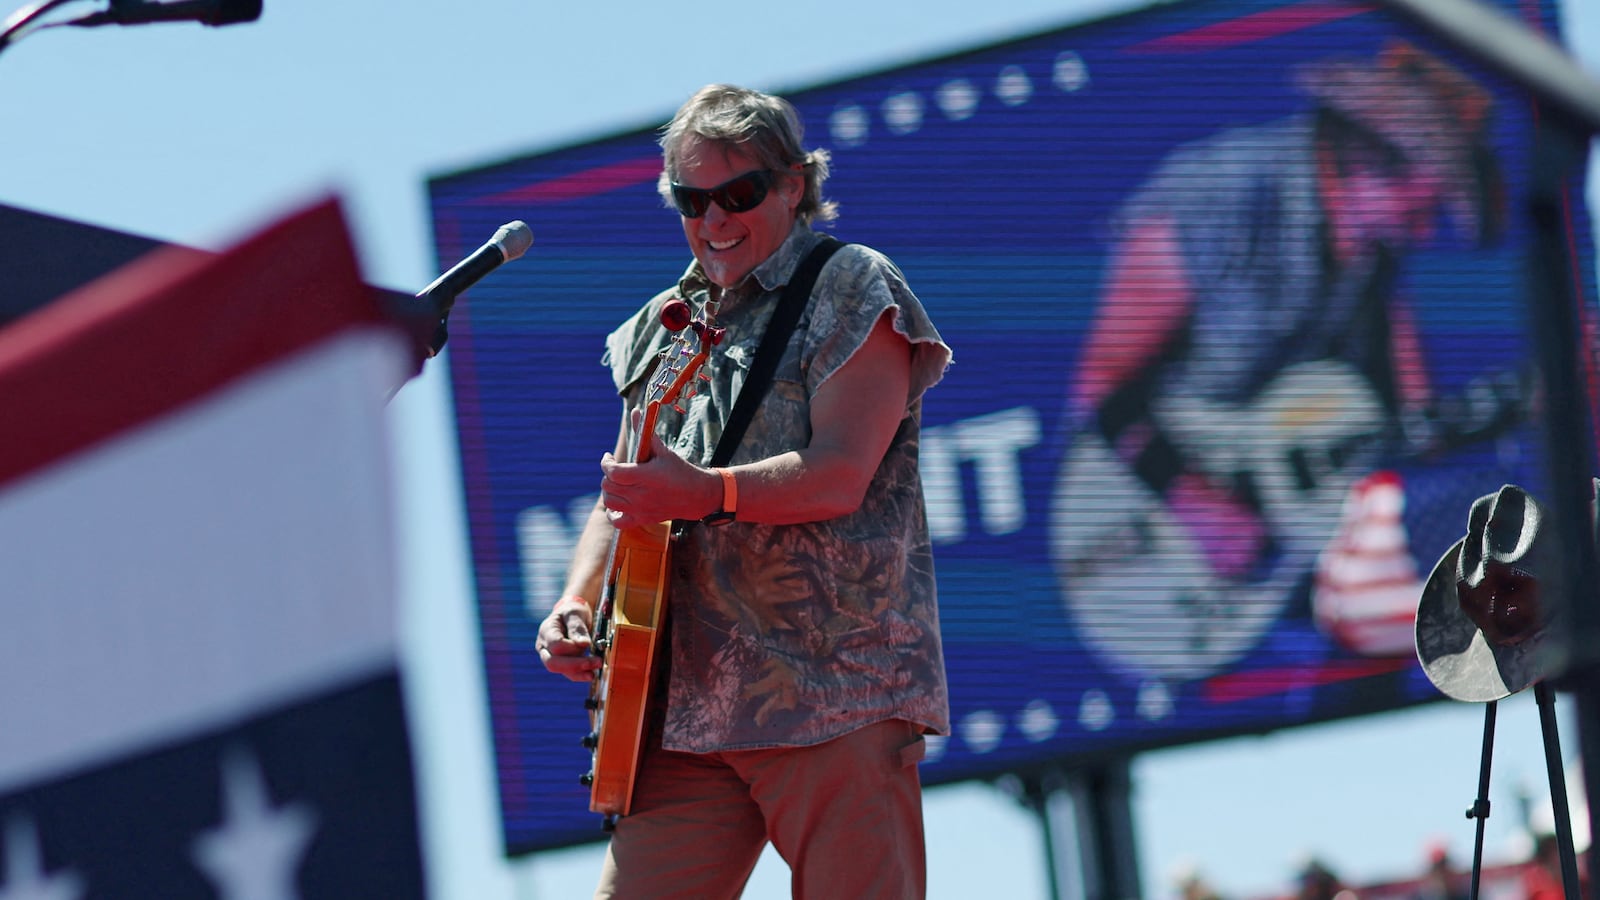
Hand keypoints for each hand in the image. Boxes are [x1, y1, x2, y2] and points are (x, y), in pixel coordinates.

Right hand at [536, 595, 600, 680]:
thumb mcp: (574, 612)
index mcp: (546, 630)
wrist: (571, 614)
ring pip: (560, 670)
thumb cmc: (572, 611)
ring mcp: (550, 656)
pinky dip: (580, 675)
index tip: (588, 643)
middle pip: (553, 662)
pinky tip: (591, 675)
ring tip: (595, 672)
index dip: (572, 647)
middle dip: (575, 665)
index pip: (555, 645)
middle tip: (596, 662)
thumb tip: (583, 644)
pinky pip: (568, 673)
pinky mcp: (560, 662)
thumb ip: (577, 627)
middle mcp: (544, 645)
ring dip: (579, 672)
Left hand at [599, 432, 716, 529]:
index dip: (606, 463)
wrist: (697, 495)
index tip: (609, 456)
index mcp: (646, 476)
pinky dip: (612, 513)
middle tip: (616, 468)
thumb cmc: (679, 470)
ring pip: (609, 501)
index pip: (613, 472)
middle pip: (608, 485)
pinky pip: (617, 521)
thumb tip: (635, 411)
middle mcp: (641, 495)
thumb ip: (646, 433)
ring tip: (617, 483)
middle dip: (608, 475)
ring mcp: (641, 509)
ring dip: (609, 490)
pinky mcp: (642, 519)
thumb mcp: (663, 450)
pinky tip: (618, 503)